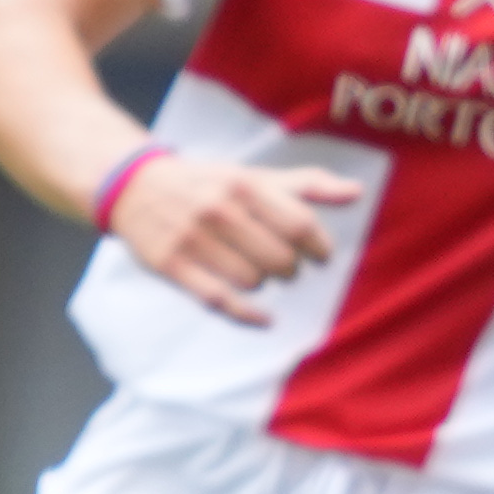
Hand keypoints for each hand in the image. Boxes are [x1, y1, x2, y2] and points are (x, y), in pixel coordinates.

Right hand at [102, 151, 360, 321]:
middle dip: (289, 267)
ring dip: (262, 282)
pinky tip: (265, 319)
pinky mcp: (171, 265)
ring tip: (254, 270)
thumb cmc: (208, 183)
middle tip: (283, 264)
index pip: (300, 224)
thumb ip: (306, 184)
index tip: (320, 255)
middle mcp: (218, 210)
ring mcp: (193, 239)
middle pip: (280, 258)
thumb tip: (357, 192)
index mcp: (244, 184)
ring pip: (252, 280)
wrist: (135, 186)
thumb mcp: (253, 175)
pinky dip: (248, 315)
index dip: (318, 246)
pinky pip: (219, 300)